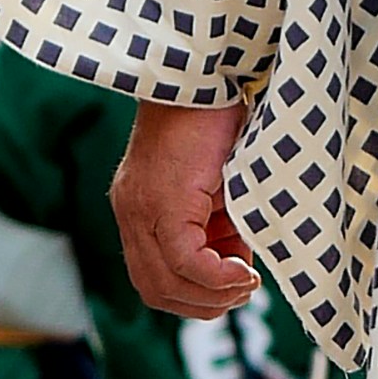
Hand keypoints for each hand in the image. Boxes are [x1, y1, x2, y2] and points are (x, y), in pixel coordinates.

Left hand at [116, 100, 259, 314]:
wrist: (204, 74)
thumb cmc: (217, 119)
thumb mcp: (216, 187)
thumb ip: (216, 226)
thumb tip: (237, 268)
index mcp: (138, 209)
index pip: (151, 278)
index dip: (193, 295)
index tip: (233, 282)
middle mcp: (131, 212)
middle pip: (154, 291)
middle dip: (202, 305)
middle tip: (241, 292)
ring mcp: (140, 208)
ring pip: (166, 283)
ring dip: (212, 295)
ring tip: (246, 281)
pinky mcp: (162, 201)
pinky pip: (184, 261)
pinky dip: (217, 276)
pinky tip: (244, 271)